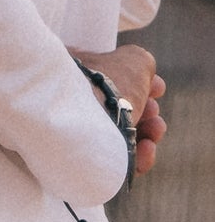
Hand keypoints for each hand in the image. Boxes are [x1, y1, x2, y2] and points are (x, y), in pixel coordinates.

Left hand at [71, 44, 166, 175]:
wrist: (81, 118)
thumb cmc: (105, 84)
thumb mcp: (131, 61)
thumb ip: (139, 63)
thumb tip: (143, 73)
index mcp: (68, 69)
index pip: (106, 78)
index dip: (136, 82)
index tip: (157, 88)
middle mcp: (63, 99)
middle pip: (114, 107)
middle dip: (145, 109)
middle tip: (153, 111)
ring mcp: (70, 131)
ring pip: (116, 135)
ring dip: (146, 132)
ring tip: (155, 129)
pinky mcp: (81, 160)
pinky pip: (113, 160)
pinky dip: (137, 156)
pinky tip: (148, 147)